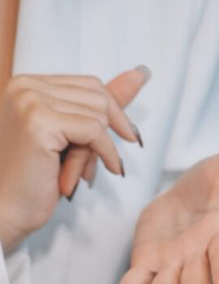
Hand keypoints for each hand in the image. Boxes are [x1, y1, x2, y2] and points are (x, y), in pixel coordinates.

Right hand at [0, 70, 146, 252]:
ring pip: (97, 115)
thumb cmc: (36, 179)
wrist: (6, 210)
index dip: (113, 114)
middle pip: (97, 97)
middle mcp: (26, 85)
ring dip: (98, 150)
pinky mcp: (39, 122)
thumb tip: (139, 74)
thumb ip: (100, 106)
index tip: (126, 137)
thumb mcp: (73, 138)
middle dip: (104, 134)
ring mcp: (30, 101)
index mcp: (28, 84)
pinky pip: (95, 132)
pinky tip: (94, 175)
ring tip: (80, 173)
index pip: (90, 85)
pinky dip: (105, 154)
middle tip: (97, 164)